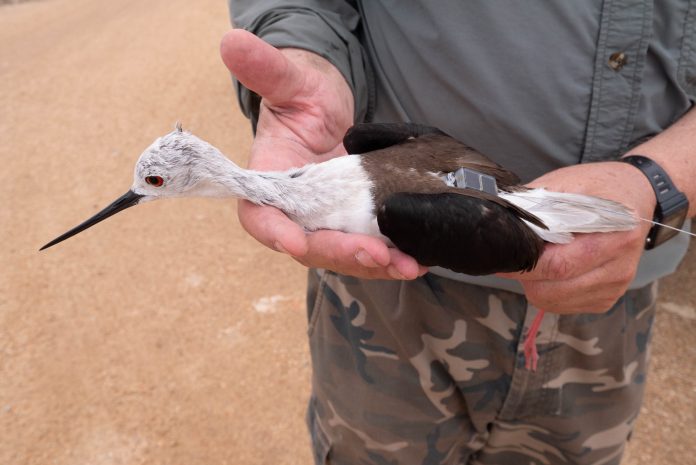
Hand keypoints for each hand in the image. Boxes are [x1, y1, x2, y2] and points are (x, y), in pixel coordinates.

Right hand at [219, 29, 425, 279]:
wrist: (331, 114)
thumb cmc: (305, 96)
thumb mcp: (291, 82)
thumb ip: (266, 70)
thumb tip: (233, 43)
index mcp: (269, 182)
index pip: (260, 215)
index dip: (273, 231)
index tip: (294, 241)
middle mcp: (294, 210)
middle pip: (309, 245)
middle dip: (341, 253)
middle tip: (375, 254)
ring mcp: (325, 222)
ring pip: (342, 254)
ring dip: (372, 265)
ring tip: (406, 265)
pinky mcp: (352, 225)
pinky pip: (366, 248)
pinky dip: (389, 258)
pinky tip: (415, 260)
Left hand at [498, 161, 655, 313]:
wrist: (637, 198)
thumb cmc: (601, 188)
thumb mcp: (570, 182)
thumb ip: (538, 201)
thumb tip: (505, 220)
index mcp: (615, 235)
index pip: (559, 265)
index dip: (524, 266)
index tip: (503, 258)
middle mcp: (619, 267)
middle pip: (554, 290)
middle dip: (526, 277)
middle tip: (517, 258)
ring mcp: (615, 286)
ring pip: (555, 302)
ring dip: (536, 285)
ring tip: (539, 260)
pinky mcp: (608, 298)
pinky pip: (565, 306)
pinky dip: (550, 292)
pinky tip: (553, 270)